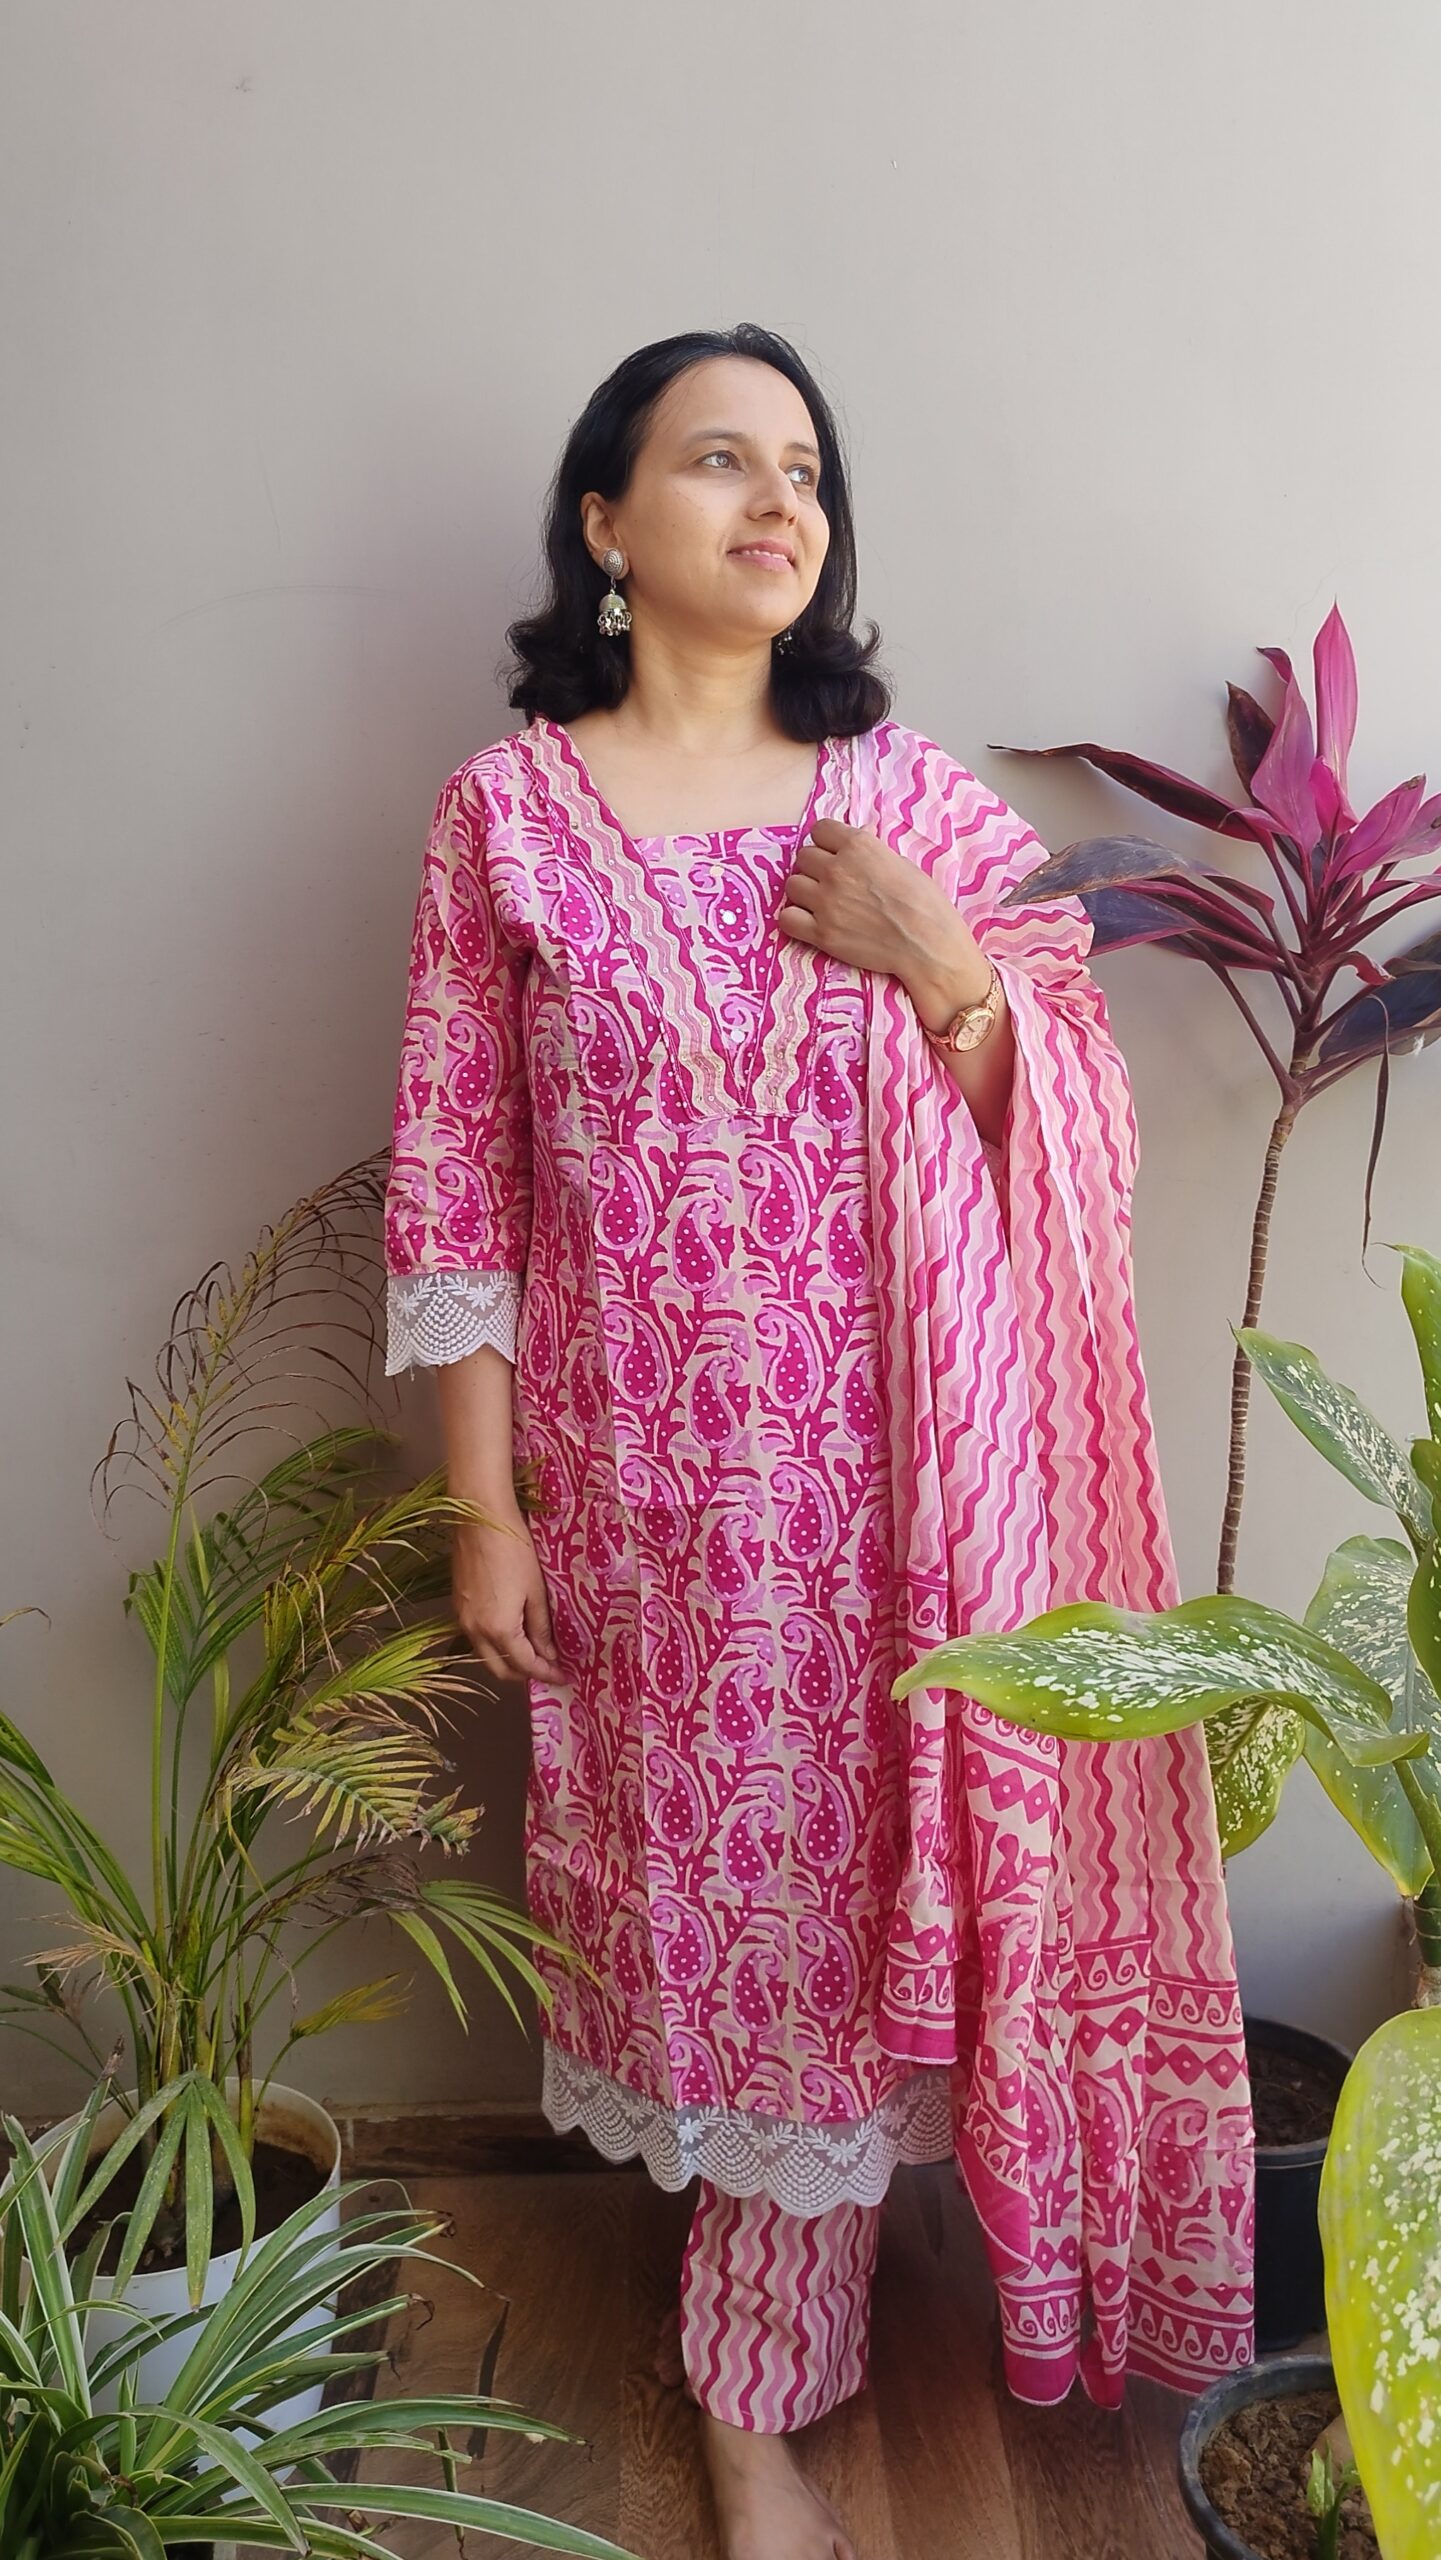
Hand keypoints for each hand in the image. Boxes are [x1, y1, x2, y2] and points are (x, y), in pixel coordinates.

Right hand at [452, 1509, 563, 1686]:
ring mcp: (462, 1619)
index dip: (546, 1674)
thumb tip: (548, 1654)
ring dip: (508, 1660)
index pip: (525, 1665)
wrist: (480, 1519)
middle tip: (548, 1668)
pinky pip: (476, 1638)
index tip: (563, 1676)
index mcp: (499, 1629)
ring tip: (533, 1652)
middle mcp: (475, 1631)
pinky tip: (512, 1633)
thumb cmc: (514, 1550)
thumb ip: (541, 1628)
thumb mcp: (536, 1591)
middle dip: (525, 1675)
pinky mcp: (457, 1606)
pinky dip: (495, 1644)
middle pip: (500, 1670)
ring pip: (486, 1655)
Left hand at [777, 818, 989, 999]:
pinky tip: (810, 922)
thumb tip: (860, 836)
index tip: (834, 854)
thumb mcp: (902, 862)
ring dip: (804, 892)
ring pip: (792, 885)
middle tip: (831, 883)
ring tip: (821, 903)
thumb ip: (872, 849)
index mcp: (858, 846)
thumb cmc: (924, 903)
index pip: (820, 830)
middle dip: (815, 868)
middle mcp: (837, 869)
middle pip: (803, 857)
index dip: (827, 843)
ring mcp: (826, 902)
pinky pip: (786, 918)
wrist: (928, 944)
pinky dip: (795, 919)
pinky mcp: (821, 933)